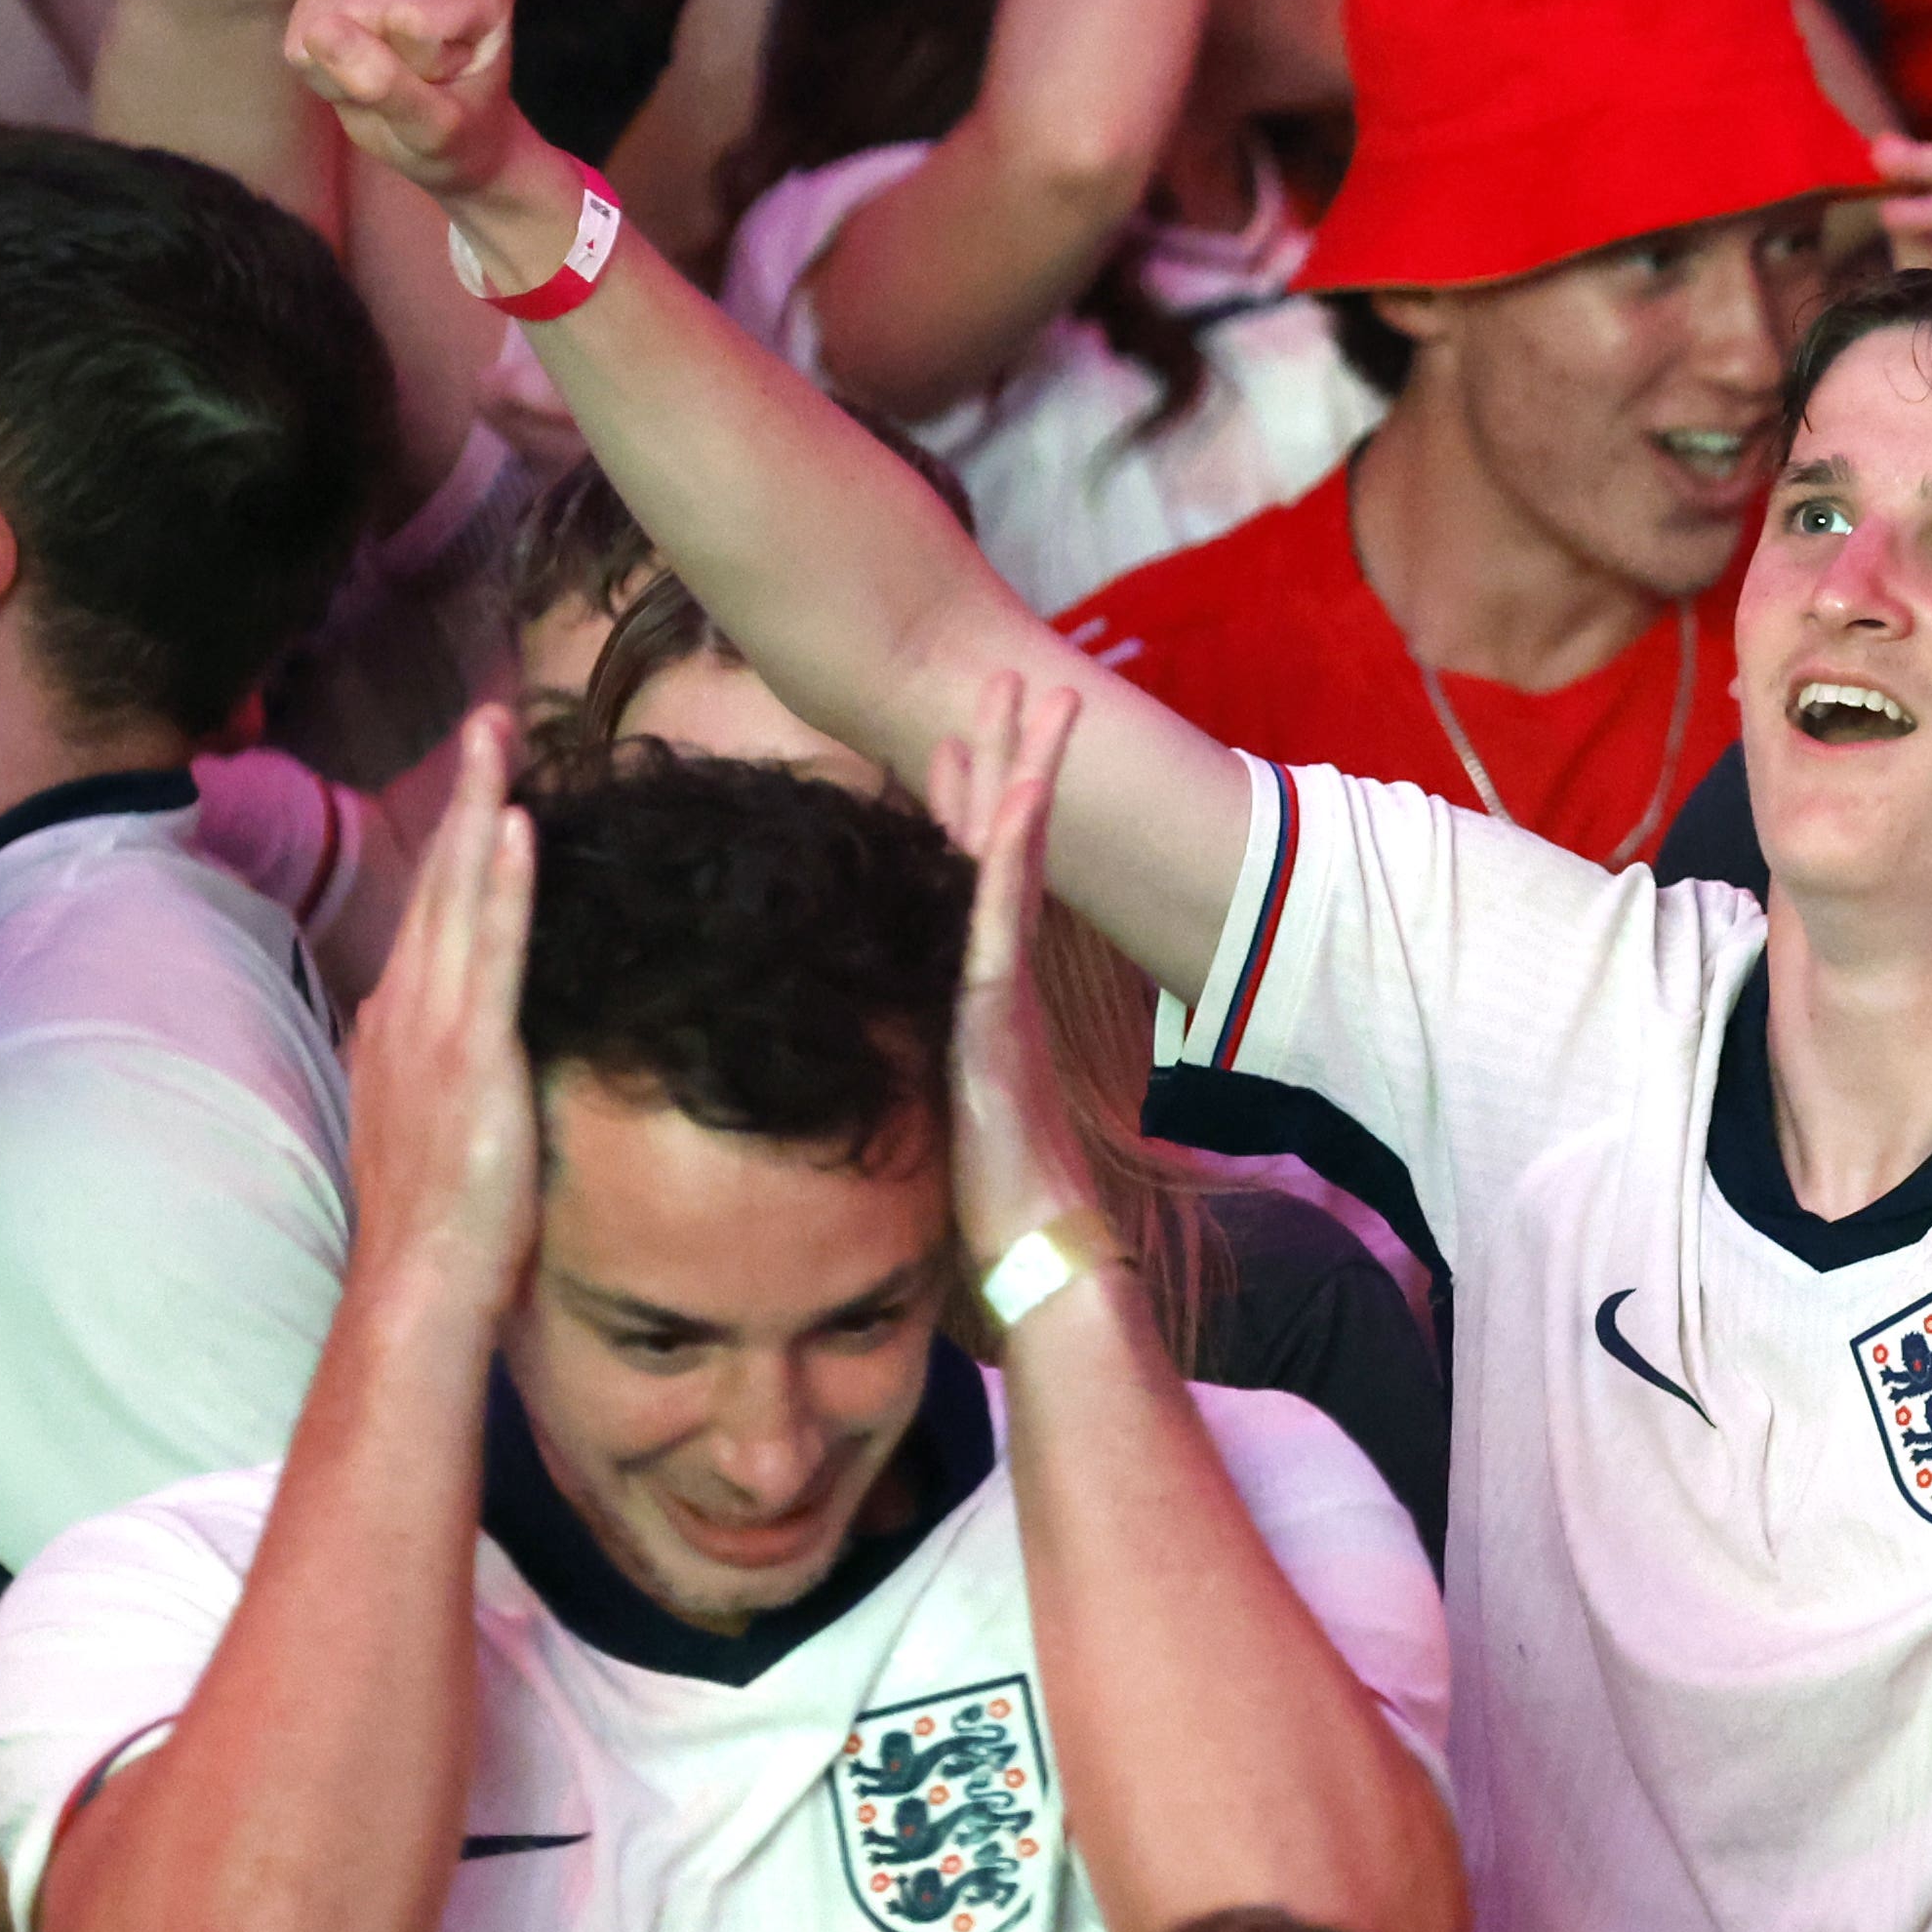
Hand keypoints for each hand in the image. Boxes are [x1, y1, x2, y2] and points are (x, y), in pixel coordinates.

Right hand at [284, 0, 533, 200]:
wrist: (446, 131)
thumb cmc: (459, 129)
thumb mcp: (437, 128)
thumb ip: (386, 84)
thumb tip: (320, 32)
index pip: (413, 24)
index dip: (421, 69)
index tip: (450, 76)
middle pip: (363, 18)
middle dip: (379, 68)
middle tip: (416, 81)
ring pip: (325, 22)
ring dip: (348, 68)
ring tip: (393, 72)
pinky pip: (301, 32)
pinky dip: (321, 63)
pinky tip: (361, 58)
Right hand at [342, 709, 540, 1310]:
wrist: (417, 1283)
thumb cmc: (437, 1224)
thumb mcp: (423, 1123)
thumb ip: (422, 1066)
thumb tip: (425, 1028)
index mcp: (396, 1027)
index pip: (427, 914)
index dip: (450, 845)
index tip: (477, 788)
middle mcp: (404, 1011)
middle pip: (433, 881)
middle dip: (461, 798)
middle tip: (486, 723)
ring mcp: (432, 1028)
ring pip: (455, 895)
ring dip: (478, 810)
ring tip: (497, 739)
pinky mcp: (472, 1053)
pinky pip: (491, 951)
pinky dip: (500, 884)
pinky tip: (513, 827)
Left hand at [922, 673, 1089, 1261]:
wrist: (1037, 1255)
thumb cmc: (990, 1204)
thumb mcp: (939, 1113)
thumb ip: (930, 1066)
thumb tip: (895, 1048)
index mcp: (979, 994)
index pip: (967, 880)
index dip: (962, 806)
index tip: (953, 741)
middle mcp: (997, 979)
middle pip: (998, 846)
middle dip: (1003, 759)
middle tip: (1011, 676)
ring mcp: (1004, 995)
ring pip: (1009, 864)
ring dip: (1017, 777)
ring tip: (1028, 699)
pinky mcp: (1000, 1022)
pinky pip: (1002, 923)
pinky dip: (1008, 858)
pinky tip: (1013, 802)